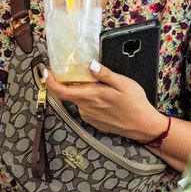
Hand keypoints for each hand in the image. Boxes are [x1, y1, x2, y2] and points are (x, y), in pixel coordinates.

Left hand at [45, 61, 161, 141]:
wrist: (143, 126)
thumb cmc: (135, 104)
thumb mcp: (123, 83)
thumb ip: (105, 74)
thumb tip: (91, 65)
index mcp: (91, 96)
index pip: (61, 91)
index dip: (50, 82)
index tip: (47, 72)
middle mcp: (86, 108)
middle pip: (68, 94)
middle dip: (68, 82)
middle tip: (74, 71)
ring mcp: (89, 116)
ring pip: (78, 100)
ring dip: (81, 91)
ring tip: (96, 84)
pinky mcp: (93, 122)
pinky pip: (85, 107)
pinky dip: (88, 100)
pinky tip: (102, 97)